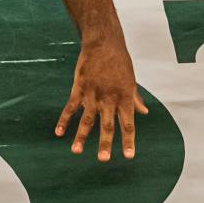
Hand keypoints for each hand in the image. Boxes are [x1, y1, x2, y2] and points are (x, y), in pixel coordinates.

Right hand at [55, 38, 147, 161]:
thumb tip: (144, 112)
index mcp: (125, 98)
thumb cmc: (120, 62)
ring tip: (76, 151)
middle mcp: (109, 98)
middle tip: (103, 160)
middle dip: (105, 143)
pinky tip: (59, 133)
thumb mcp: (131, 81)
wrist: (104, 43)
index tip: (129, 156)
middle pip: (107, 125)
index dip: (129, 140)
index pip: (128, 124)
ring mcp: (93, 93)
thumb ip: (135, 99)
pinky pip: (70, 107)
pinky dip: (64, 120)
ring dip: (81, 136)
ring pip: (86, 119)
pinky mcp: (79, 88)